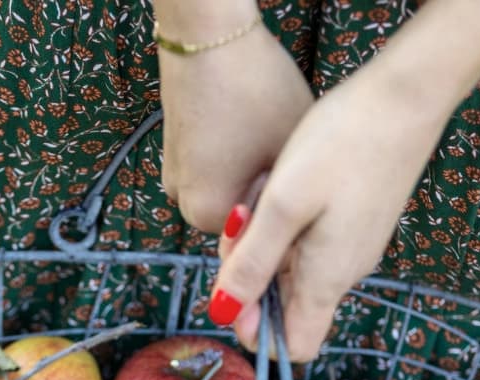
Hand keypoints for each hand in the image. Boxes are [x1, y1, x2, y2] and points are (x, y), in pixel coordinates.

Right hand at [157, 14, 311, 233]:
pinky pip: (213, 168)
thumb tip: (300, 222)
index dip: (288, 216)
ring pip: (228, 190)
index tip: (306, 189)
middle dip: (267, 196)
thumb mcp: (292, 154)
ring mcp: (175, 176)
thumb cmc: (256, 93)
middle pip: (240, 218)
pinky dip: (235, 158)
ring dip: (251, 176)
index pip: (259, 239)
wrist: (209, 40)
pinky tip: (252, 128)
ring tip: (271, 140)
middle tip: (293, 161)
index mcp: (209, 215)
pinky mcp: (173, 150)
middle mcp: (183, 204)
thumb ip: (291, 200)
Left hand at [206, 60, 453, 359]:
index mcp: (327, 278)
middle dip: (250, 270)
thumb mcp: (282, 204)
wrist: (406, 93)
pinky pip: (307, 236)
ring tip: (264, 191)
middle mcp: (344, 271)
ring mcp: (351, 244)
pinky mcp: (355, 219)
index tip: (232, 288)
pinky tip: (280, 181)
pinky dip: (283, 218)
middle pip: (283, 302)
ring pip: (290, 264)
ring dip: (264, 238)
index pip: (292, 345)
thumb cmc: (342, 142)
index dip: (256, 331)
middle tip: (243, 218)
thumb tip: (222, 314)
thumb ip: (251, 262)